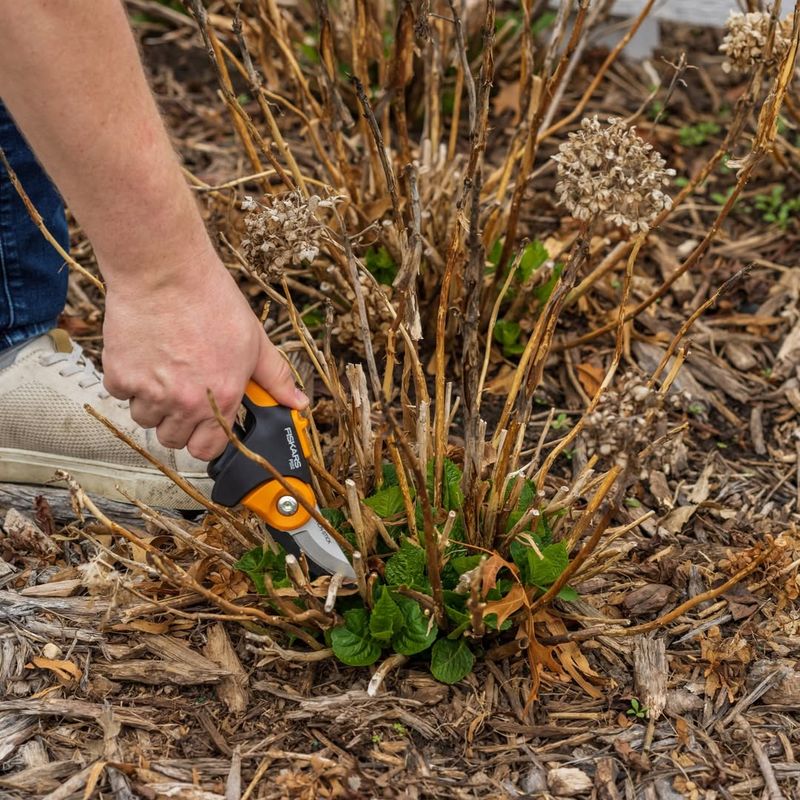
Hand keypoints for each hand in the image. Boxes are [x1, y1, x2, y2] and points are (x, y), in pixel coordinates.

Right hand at [101, 255, 307, 460]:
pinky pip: (120, 394)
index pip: (206, 449)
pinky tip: (144, 355)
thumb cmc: (212, 301)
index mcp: (221, 399)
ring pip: (145, 419)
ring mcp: (150, 392)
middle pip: (172, 439)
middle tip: (183, 392)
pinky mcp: (120, 376)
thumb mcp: (256, 342)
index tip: (203, 426)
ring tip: (164, 369)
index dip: (205, 439)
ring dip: (152, 402)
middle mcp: (186, 403)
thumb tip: (298, 403)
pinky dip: (128, 380)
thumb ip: (276, 378)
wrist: (166, 272)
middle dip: (177, 422)